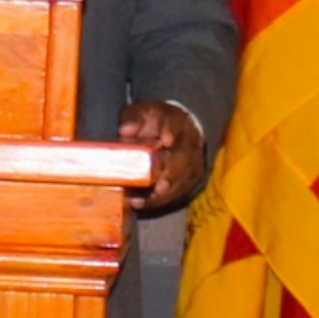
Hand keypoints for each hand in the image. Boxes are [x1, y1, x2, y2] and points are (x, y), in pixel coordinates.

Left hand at [119, 97, 211, 212]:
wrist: (175, 129)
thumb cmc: (154, 122)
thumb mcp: (141, 113)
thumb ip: (133, 119)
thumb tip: (125, 131)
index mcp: (177, 121)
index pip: (176, 124)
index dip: (172, 131)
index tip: (167, 140)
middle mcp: (189, 142)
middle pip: (184, 158)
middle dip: (173, 174)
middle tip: (159, 187)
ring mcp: (193, 161)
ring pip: (183, 179)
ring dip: (163, 193)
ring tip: (142, 201)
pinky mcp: (190, 178)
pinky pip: (178, 191)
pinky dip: (160, 200)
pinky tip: (142, 204)